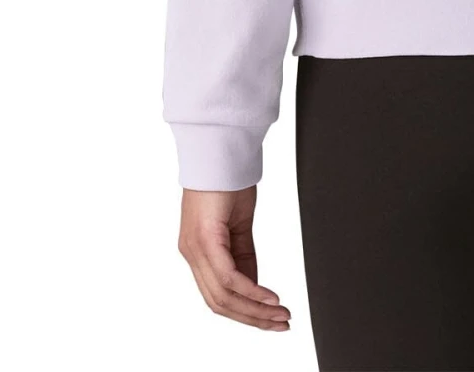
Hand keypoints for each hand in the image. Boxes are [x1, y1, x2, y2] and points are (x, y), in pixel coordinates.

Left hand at [178, 187, 290, 330]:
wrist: (219, 149)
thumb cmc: (227, 179)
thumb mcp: (239, 224)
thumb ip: (243, 256)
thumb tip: (254, 285)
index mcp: (198, 252)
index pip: (219, 296)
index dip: (246, 312)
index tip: (271, 319)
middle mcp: (192, 254)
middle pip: (220, 303)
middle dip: (254, 319)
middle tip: (281, 324)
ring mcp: (195, 249)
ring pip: (223, 297)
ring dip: (255, 310)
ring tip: (280, 314)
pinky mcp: (204, 240)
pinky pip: (228, 277)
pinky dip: (251, 291)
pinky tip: (270, 297)